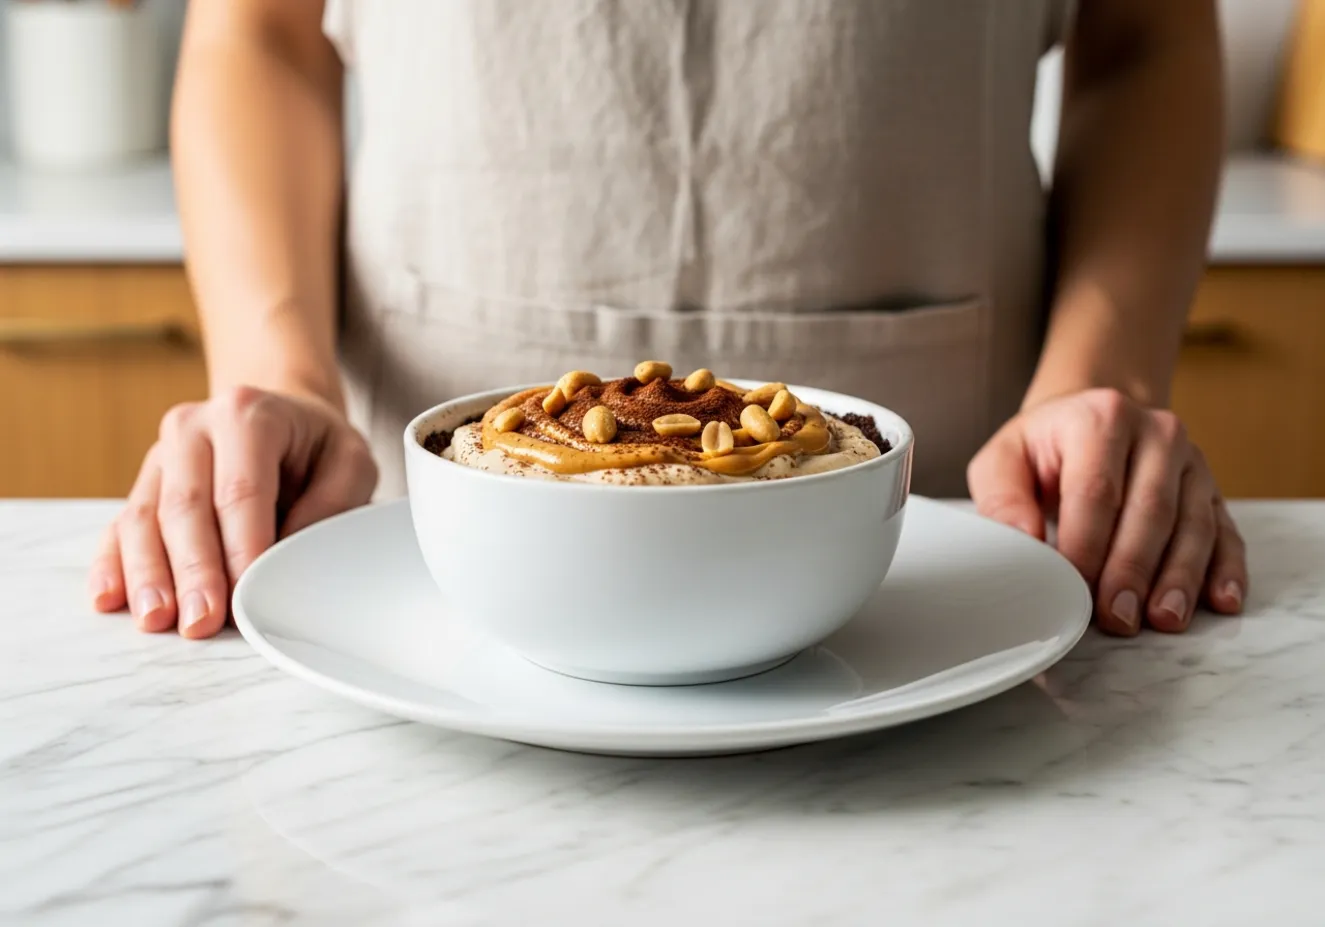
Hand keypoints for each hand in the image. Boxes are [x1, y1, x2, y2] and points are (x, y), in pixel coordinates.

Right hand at [88, 386, 377, 638]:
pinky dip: (113, 563)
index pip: (240, 491)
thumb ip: (331, 504)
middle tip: (201, 621)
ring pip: (144, 518)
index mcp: (246, 415)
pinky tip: (110, 597)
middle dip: (193, 570)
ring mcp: (161, 456)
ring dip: (148, 574)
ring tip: (157, 619)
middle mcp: (193, 428)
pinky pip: (120, 525)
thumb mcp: (351, 461)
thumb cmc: (318, 446)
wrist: (283, 416)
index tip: (247, 595)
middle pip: (185, 507)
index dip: (241, 548)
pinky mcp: (144, 483)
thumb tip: (287, 558)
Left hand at [967, 388, 1246, 635]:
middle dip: (1132, 570)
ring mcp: (1192, 462)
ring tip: (1163, 619)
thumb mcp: (1004, 460)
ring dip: (1179, 578)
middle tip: (1117, 617)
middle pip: (1151, 510)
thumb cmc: (1043, 450)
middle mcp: (1157, 433)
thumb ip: (1003, 499)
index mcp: (1101, 418)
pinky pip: (1227, 533)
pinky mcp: (1212, 491)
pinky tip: (1221, 601)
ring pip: (1193, 525)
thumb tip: (1024, 542)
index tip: (1071, 589)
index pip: (1097, 491)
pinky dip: (1225, 570)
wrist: (1090, 421)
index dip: (1085, 546)